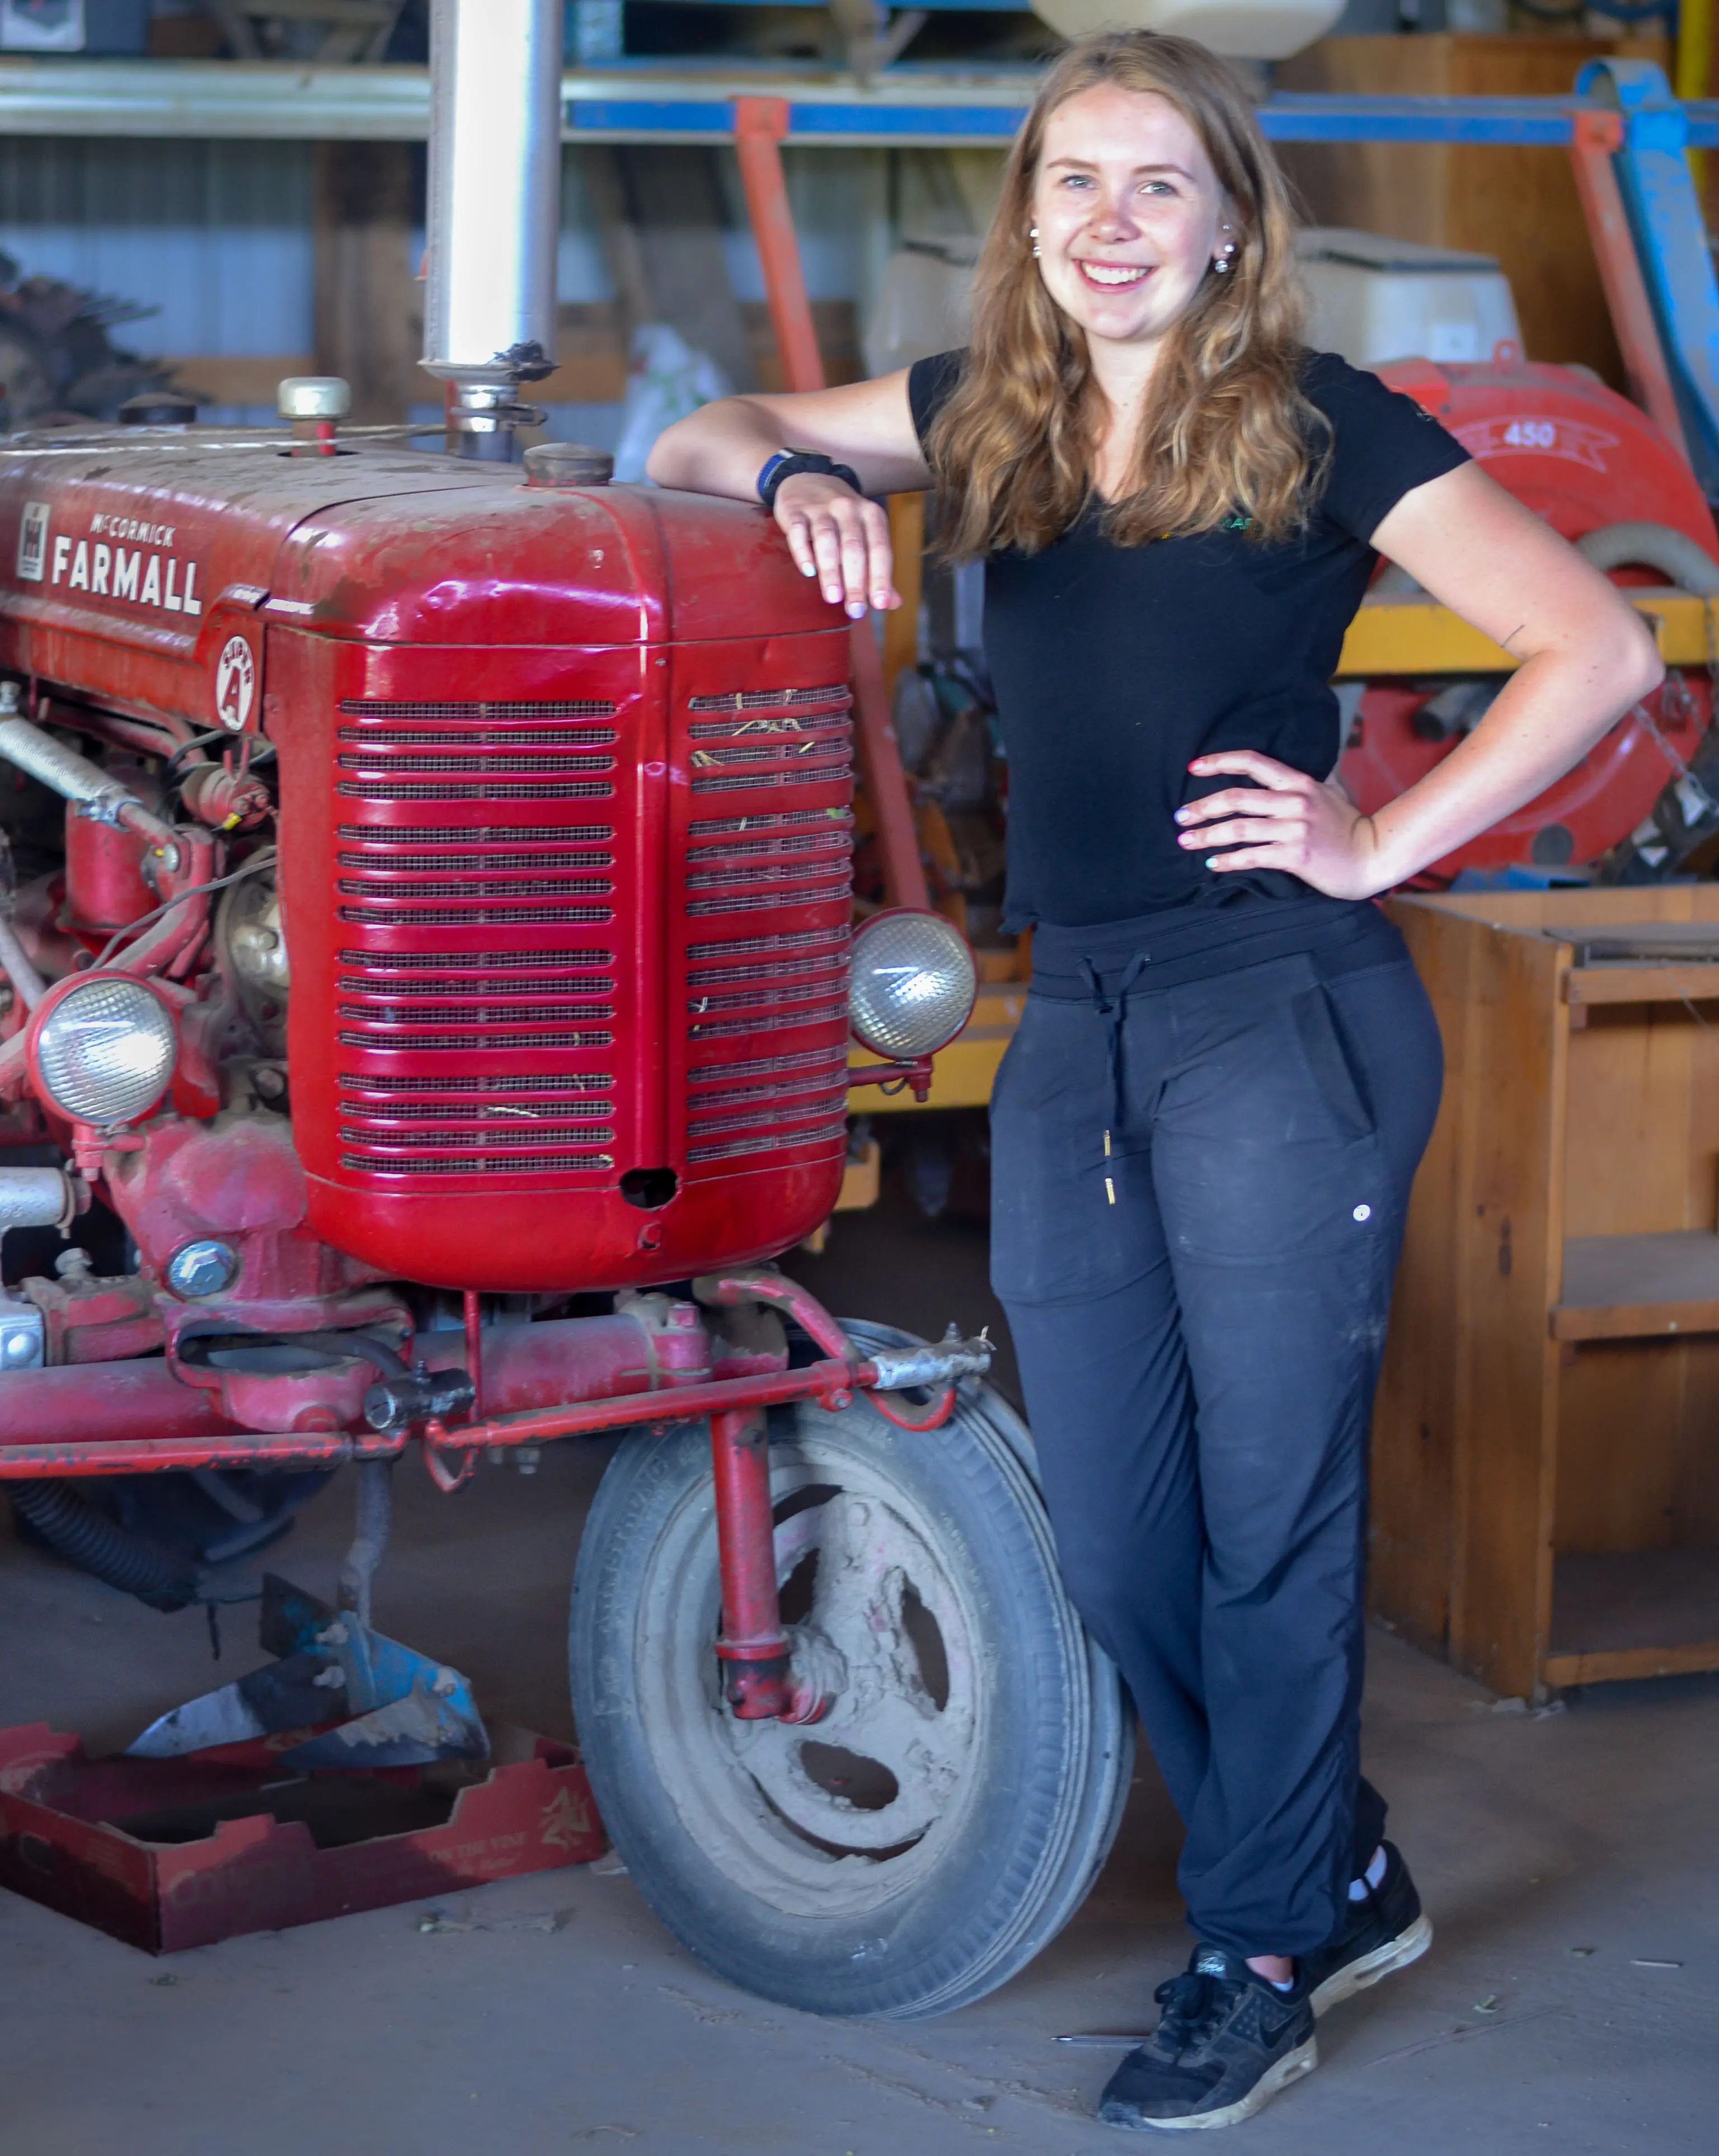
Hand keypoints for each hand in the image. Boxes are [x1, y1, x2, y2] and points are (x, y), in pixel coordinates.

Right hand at [774, 472, 899, 620]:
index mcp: (871, 515)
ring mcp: (820, 508)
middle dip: (855, 581)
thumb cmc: (841, 518)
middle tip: (855, 610)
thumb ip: (877, 569)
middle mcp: (848, 508)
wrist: (807, 480)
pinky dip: (803, 551)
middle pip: (854, 547)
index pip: (879, 549)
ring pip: (827, 540)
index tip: (880, 604)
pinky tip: (808, 571)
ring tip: (833, 597)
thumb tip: (893, 603)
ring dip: (830, 571)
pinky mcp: (795, 510)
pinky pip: (799, 531)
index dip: (881, 577)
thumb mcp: (864, 534)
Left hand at [1176, 751, 1390, 899]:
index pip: (1254, 761)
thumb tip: (1293, 770)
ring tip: (1186, 841)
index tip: (1193, 767)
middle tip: (1180, 816)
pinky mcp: (1296, 856)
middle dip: (1202, 806)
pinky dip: (1228, 861)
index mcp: (1300, 782)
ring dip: (1207, 836)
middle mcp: (1295, 801)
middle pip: (1237, 797)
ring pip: (1239, 828)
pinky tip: (1212, 864)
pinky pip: (1253, 856)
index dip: (1220, 761)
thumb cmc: (1349, 827)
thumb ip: (1308, 782)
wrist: (1373, 856)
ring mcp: (1295, 829)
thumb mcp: (1332, 793)